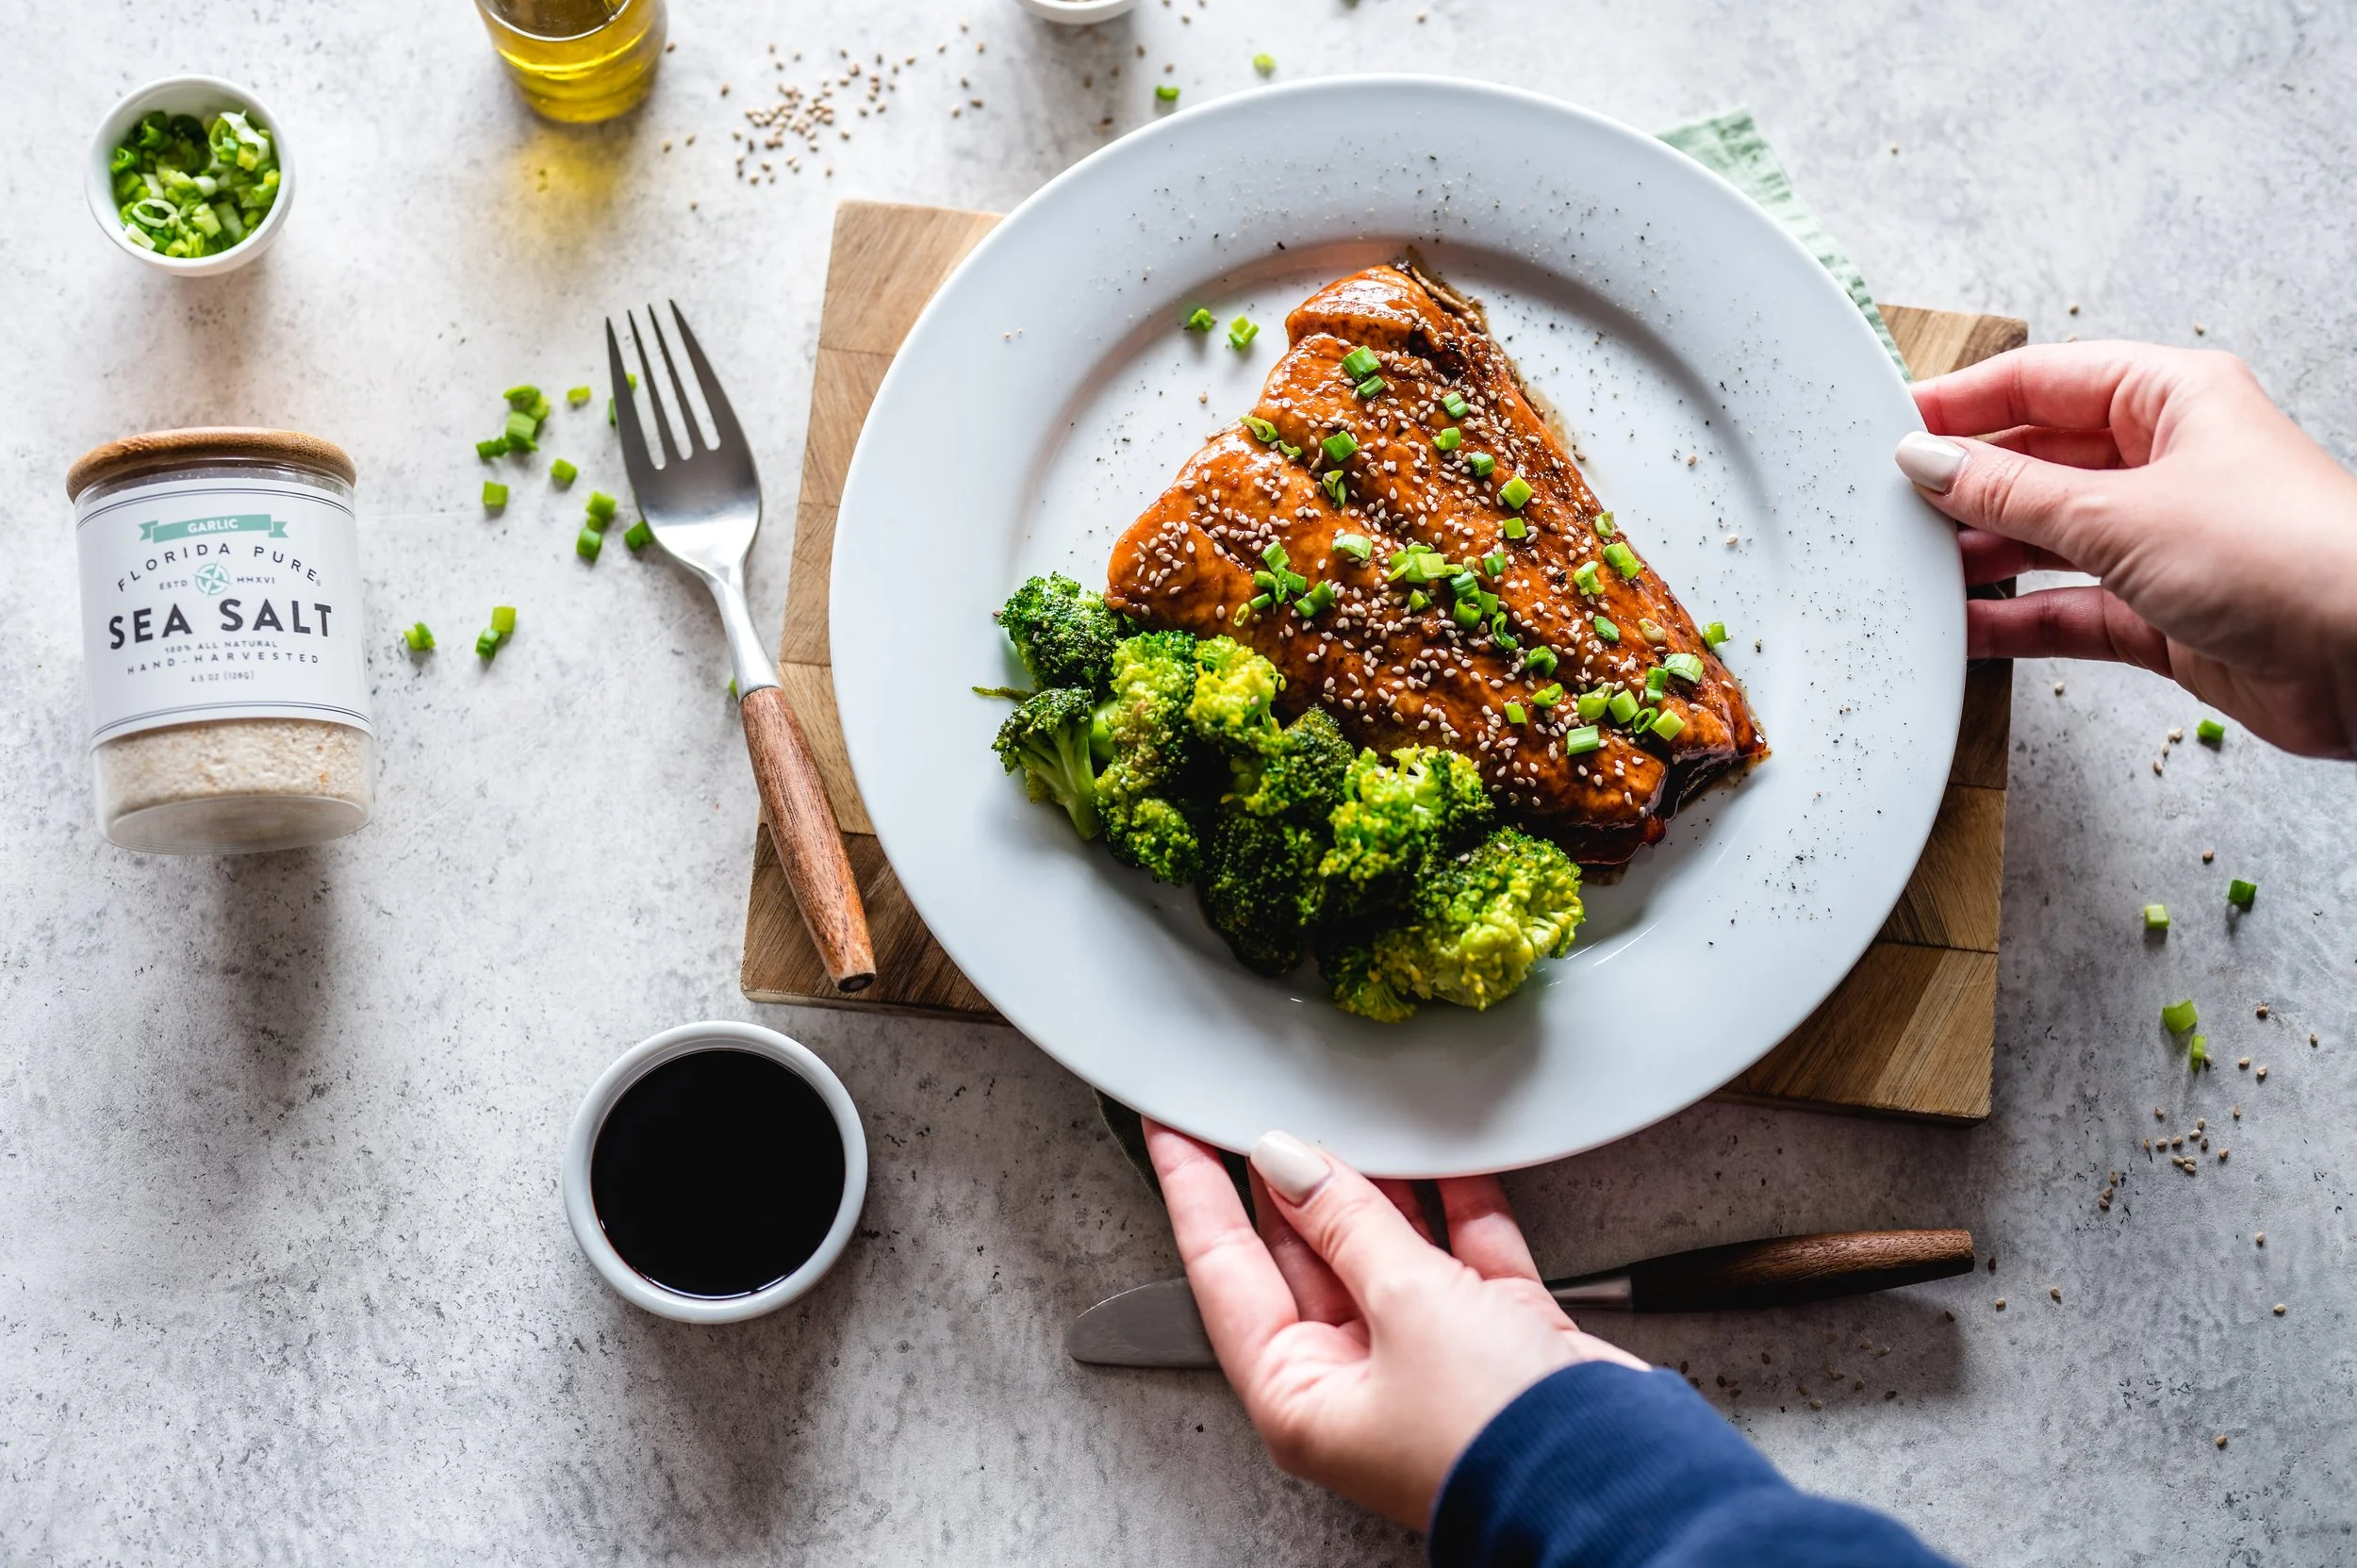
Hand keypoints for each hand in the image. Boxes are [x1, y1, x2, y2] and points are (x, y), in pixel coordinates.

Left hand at [1144, 1120, 1642, 1528]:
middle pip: (1300, 1254)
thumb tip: (1290, 1162)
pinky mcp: (1494, 1340)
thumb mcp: (1403, 1303)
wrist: (1624, 1481)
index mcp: (1299, 1396)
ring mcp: (1424, 1360)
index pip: (1221, 1269)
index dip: (1193, 1189)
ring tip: (1348, 1108)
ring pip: (1381, 1247)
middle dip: (1287, 1178)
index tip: (1169, 1125)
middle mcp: (1353, 1382)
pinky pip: (1458, 1252)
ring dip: (1373, 1182)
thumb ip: (1345, 1222)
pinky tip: (1440, 1148)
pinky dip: (1453, 1201)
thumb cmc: (1497, 1434)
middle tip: (1263, 1100)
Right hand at [1894, 341, 2356, 757]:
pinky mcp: (2159, 615)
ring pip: (2043, 538)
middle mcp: (2164, 463)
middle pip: (2036, 461)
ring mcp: (2160, 541)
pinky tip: (1958, 624)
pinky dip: (2011, 618)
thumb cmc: (2287, 555)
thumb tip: (1930, 462)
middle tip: (1886, 504)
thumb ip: (2011, 492)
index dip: (1963, 402)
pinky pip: (2062, 608)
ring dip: (1980, 554)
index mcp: (2169, 400)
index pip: (2041, 382)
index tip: (1891, 424)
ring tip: (1909, 566)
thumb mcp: (2121, 511)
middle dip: (1964, 484)